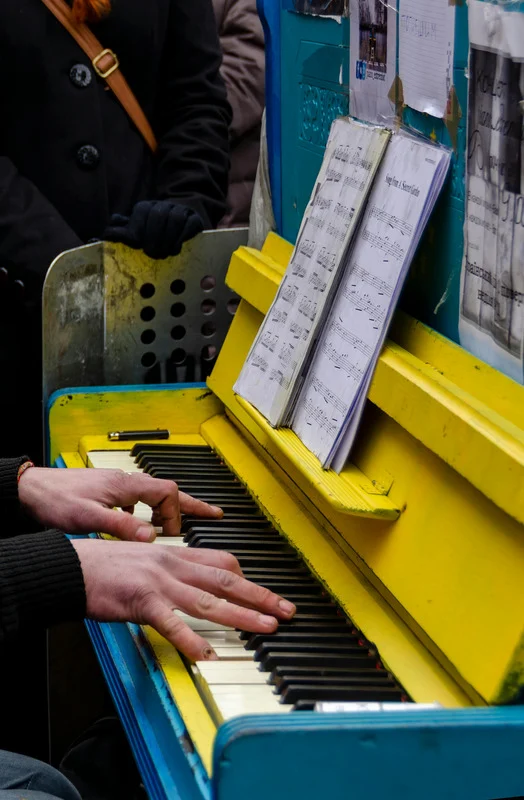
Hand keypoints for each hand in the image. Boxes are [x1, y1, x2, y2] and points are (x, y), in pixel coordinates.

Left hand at [18, 467, 221, 540]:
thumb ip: (122, 527)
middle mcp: (126, 481)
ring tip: (177, 526)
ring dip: (170, 509)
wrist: (31, 490)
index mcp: (126, 486)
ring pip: (155, 494)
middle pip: (169, 490)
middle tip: (213, 514)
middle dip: (192, 504)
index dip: (176, 515)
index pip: (168, 493)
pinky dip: (149, 510)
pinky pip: (139, 498)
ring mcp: (118, 485)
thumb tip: (152, 538)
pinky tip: (141, 523)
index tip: (171, 534)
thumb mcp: (90, 518)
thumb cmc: (56, 501)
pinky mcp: (108, 491)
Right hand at [72, 539, 295, 660]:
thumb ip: (171, 568)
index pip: (222, 562)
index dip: (248, 579)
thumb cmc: (104, 564)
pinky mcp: (142, 602)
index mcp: (175, 554)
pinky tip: (206, 655)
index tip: (264, 593)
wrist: (71, 566)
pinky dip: (190, 639)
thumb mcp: (146, 557)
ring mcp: (160, 582)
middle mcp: (173, 565)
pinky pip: (172, 622)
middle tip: (286, 610)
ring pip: (209, 600)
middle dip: (260, 596)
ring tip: (266, 628)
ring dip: (242, 616)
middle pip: (227, 579)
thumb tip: (192, 580)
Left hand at [104, 201, 203, 259]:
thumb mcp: (136, 233)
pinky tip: (176, 248)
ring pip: (174, 219)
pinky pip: (189, 223)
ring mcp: (180, 210)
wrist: (181, 227)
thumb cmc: (154, 235)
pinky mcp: (194, 218)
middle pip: (158, 215)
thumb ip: (121, 233)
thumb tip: (101, 236)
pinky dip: (181, 237)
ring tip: (165, 254)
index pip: (141, 211)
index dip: (138, 228)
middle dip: (154, 237)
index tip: (137, 245)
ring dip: (168, 239)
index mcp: (146, 207)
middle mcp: (163, 205)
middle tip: (152, 254)